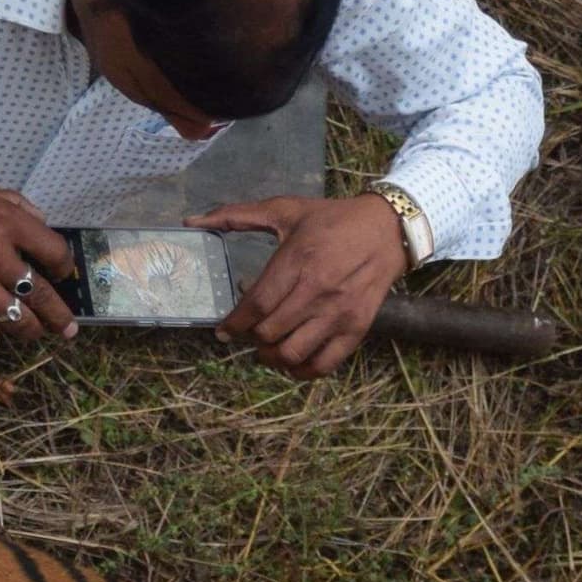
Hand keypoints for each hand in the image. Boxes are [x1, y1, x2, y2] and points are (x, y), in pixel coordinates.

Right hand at [0, 177, 78, 341]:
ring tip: (37, 332)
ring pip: (18, 319)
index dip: (64, 268)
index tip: (62, 274)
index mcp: (8, 223)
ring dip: (31, 330)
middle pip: (43, 295)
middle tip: (68, 328)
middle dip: (60, 316)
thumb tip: (42, 225)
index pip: (56, 253)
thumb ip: (17, 206)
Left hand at [190, 193, 412, 379]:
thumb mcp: (286, 209)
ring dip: (272, 358)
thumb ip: (238, 215)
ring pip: (293, 353)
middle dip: (251, 339)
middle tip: (247, 335)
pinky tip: (292, 364)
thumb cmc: (332, 219)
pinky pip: (324, 365)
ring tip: (266, 350)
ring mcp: (338, 312)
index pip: (257, 305)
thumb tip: (192, 219)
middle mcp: (317, 290)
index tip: (223, 331)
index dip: (234, 323)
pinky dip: (302, 372)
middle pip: (270, 332)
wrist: (388, 228)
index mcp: (297, 260)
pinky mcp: (356, 328)